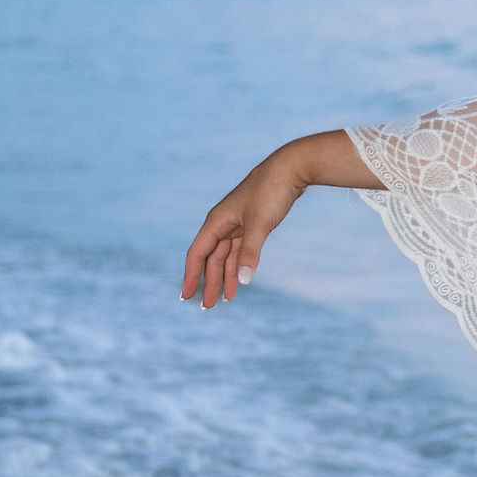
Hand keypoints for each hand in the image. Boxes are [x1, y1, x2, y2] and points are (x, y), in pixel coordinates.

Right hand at [180, 153, 304, 309]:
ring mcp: (237, 225)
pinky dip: (239, 266)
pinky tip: (240, 280)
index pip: (197, 254)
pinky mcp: (252, 225)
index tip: (186, 296)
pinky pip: (240, 251)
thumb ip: (250, 253)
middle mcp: (222, 224)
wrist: (290, 169)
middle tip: (208, 306)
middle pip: (211, 259)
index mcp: (216, 222)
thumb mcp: (260, 224)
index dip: (190, 276)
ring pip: (226, 257)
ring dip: (225, 277)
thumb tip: (243, 281)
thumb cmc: (270, 192)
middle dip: (209, 282)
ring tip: (225, 299)